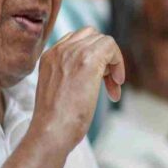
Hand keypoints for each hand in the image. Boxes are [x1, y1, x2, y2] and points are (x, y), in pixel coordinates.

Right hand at [28, 26, 124, 152]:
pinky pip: (110, 46)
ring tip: (112, 85)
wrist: (50, 131)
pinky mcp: (88, 60)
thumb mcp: (59, 89)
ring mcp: (72, 52)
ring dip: (112, 61)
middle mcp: (59, 50)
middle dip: (104, 57)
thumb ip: (70, 74)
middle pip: (91, 36)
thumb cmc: (56, 120)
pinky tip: (116, 84)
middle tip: (107, 82)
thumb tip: (95, 71)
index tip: (98, 79)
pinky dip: (118, 62)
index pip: (77, 40)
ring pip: (102, 40)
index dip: (93, 56)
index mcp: (49, 56)